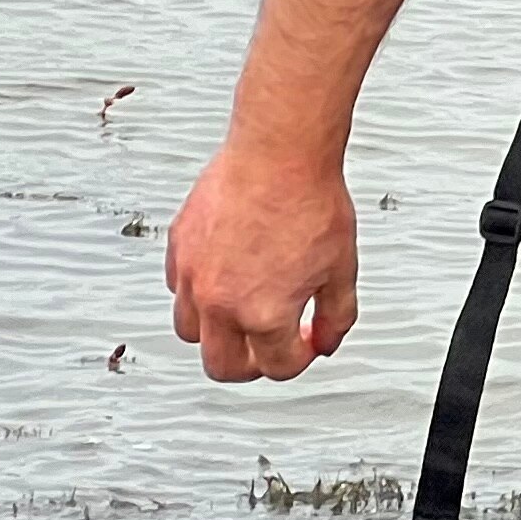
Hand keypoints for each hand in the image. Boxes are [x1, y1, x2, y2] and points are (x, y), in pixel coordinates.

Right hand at [166, 144, 360, 381]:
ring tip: (246, 311)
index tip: (308, 340)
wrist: (279, 152)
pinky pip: (178, 289)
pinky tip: (228, 275)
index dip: (301, 358)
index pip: (277, 367)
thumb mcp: (342, 268)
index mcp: (263, 313)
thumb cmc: (310, 201)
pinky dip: (199, 295)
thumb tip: (327, 342)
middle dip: (253, 363)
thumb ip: (337, 315)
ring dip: (219, 332)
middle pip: (222, 366)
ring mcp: (192, 276)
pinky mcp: (178, 248)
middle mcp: (219, 301)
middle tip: (273, 345)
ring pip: (190, 332)